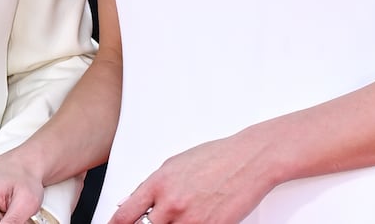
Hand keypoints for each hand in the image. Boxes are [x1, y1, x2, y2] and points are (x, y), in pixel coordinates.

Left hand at [106, 134, 272, 223]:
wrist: (250, 160)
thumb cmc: (216, 158)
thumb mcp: (174, 164)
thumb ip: (151, 187)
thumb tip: (130, 204)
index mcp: (158, 184)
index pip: (125, 216)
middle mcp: (171, 204)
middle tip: (150, 222)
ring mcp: (191, 220)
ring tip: (179, 218)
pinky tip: (194, 220)